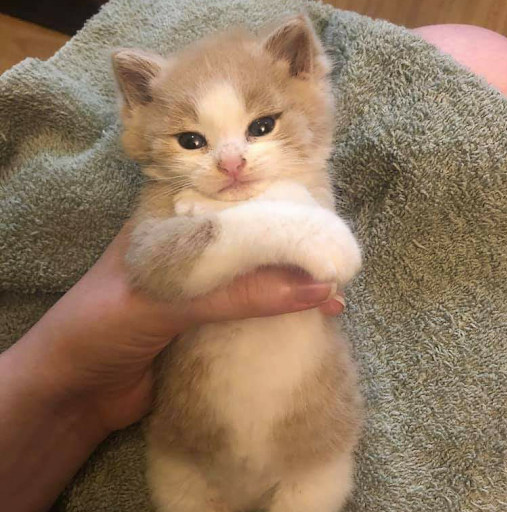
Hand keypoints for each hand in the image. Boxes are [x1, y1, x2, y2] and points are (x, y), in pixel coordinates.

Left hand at [20, 225, 343, 434]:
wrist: (73, 395)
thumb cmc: (100, 327)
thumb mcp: (165, 302)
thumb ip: (236, 294)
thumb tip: (310, 287)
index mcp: (168, 222)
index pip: (230, 201)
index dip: (273, 204)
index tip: (319, 216)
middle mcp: (187, 248)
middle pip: (247, 240)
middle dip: (290, 249)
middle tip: (336, 259)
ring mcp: (198, 287)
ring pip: (252, 277)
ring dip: (289, 286)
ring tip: (333, 293)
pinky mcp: (206, 322)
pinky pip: (248, 312)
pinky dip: (277, 316)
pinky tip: (309, 319)